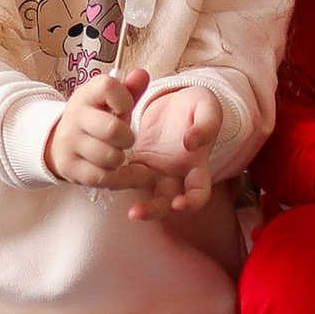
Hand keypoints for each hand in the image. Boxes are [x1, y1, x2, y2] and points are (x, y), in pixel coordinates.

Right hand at [44, 67, 148, 189]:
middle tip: (125, 140)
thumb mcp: (110, 102)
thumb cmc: (95, 120)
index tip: (123, 110)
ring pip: (110, 157)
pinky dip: (118, 178)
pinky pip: (102, 178)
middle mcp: (75, 116)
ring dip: (120, 160)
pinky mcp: (69, 167)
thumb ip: (130, 90)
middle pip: (113, 130)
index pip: (108, 86)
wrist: (59, 143)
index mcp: (87, 94)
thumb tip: (142, 74)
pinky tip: (119, 172)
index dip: (125, 101)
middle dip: (128, 138)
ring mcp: (69, 142)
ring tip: (116, 155)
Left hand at [124, 81, 222, 219]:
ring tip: (113, 192)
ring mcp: (155, 169)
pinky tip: (105, 173)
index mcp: (196, 165)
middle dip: (152, 211)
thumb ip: (207, 125)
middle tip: (135, 213)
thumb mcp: (209, 108)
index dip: (192, 203)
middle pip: (165, 202)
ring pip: (142, 192)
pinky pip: (126, 174)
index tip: (179, 204)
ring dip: (128, 198)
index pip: (199, 192)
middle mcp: (175, 173)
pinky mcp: (138, 160)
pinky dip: (116, 177)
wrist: (177, 100)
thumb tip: (191, 144)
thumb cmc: (198, 106)